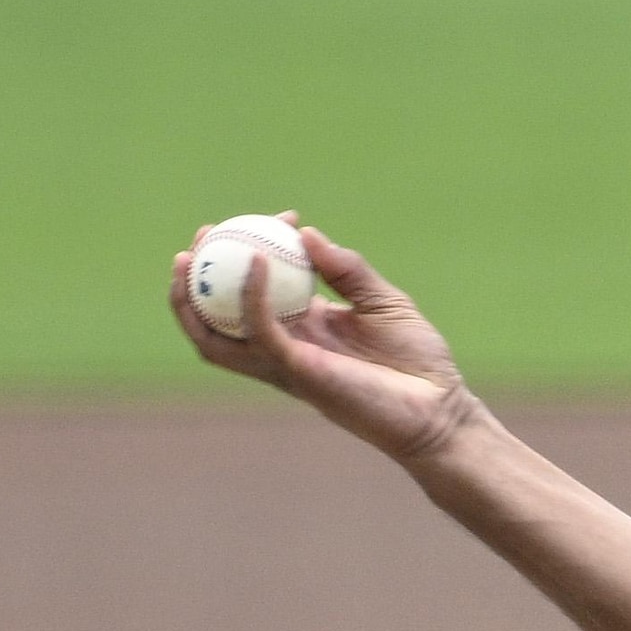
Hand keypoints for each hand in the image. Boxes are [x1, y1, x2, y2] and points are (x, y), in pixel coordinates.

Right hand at [164, 221, 477, 462]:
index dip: (253, 251)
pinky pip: (261, 334)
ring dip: (192, 301)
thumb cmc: (418, 364)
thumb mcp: (384, 302)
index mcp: (302, 329)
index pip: (255, 291)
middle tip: (203, 236)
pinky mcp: (300, 374)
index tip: (280, 218)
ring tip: (188, 258)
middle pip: (217, 318)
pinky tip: (255, 262)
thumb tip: (307, 233)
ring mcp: (287, 364)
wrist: (442, 412)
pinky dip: (251, 298)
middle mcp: (285, 349)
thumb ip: (347, 269)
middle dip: (198, 278)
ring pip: (216, 339)